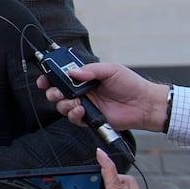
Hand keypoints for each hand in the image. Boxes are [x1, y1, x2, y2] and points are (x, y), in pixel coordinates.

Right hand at [38, 62, 167, 132]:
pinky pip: (74, 119)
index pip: (62, 77)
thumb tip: (72, 72)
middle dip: (53, 93)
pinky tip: (82, 109)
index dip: (50, 78)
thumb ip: (91, 70)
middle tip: (58, 92)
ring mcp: (86, 105)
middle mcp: (83, 91)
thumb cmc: (131, 85)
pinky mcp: (90, 118)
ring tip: (75, 102)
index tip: (44, 79)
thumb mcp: (111, 70)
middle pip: (58, 93)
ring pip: (63, 107)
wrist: (144, 104)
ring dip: (64, 104)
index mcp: (86, 77)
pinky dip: (74, 114)